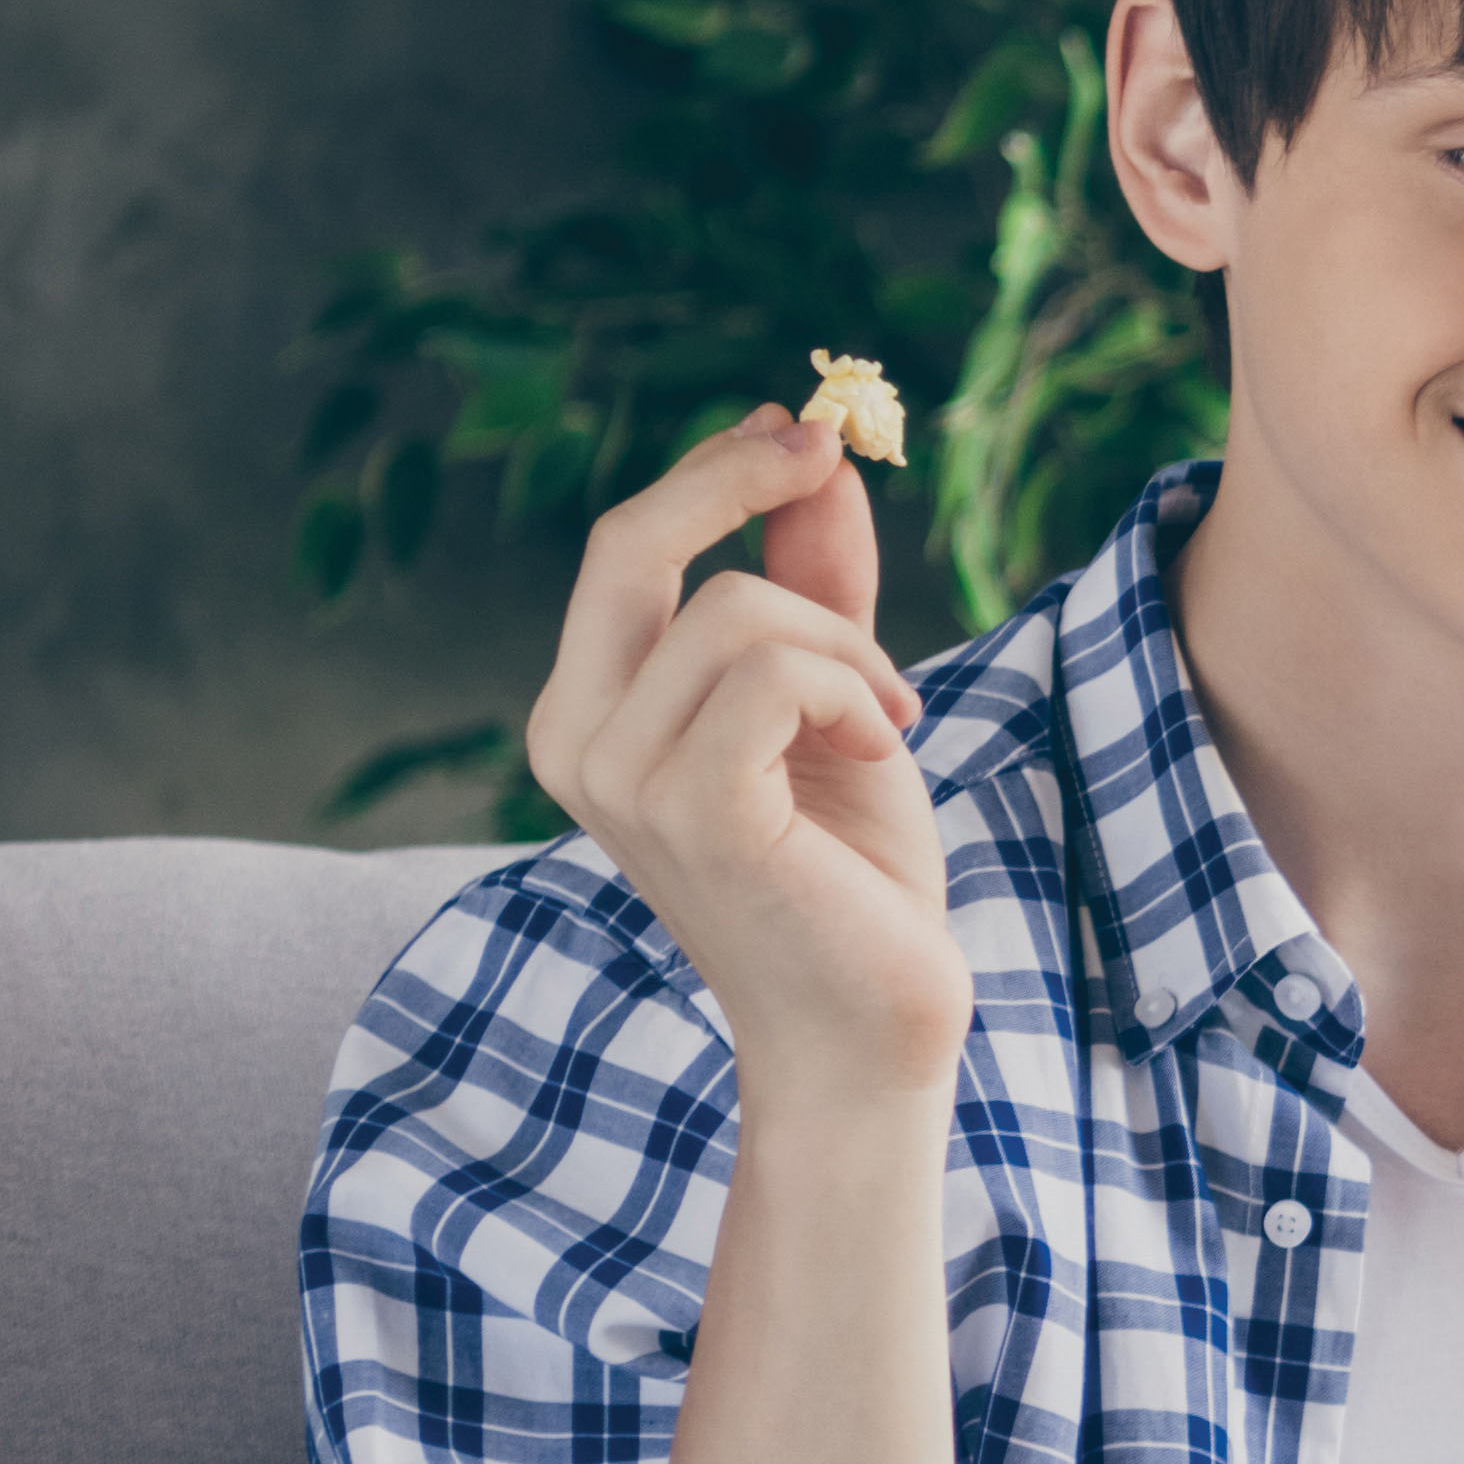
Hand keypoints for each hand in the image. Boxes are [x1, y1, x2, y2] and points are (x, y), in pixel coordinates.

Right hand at [530, 408, 954, 1097]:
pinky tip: (883, 753)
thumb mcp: (835, 702)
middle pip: (632, 540)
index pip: (623, 546)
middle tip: (833, 454)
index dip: (714, 471)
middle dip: (739, 477)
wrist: (871, 1030)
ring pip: (736, 609)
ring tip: (887, 724)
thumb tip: (818, 457)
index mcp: (589, 713)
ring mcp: (620, 779)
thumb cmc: (850, 879)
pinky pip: (774, 672)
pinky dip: (851, 689)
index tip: (806, 433)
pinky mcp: (688, 810)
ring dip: (847, 647)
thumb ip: (815, 586)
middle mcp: (575, 740)